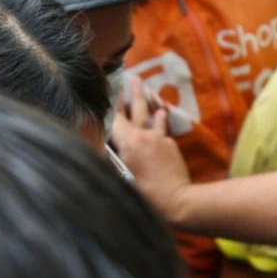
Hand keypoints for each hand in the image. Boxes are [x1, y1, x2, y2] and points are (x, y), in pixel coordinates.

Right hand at [110, 76, 194, 224]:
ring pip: (152, 117)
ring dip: (149, 102)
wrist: (178, 201)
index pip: (115, 117)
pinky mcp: (171, 148)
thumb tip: (98, 151)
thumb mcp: (119, 180)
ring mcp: (160, 140)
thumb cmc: (145, 195)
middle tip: (133, 76)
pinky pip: (162, 131)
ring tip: (148, 89)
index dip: (110, 103)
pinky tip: (161, 114)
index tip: (109, 87)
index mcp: (129, 142)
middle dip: (133, 92)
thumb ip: (109, 162)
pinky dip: (159, 122)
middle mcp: (144, 136)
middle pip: (137, 109)